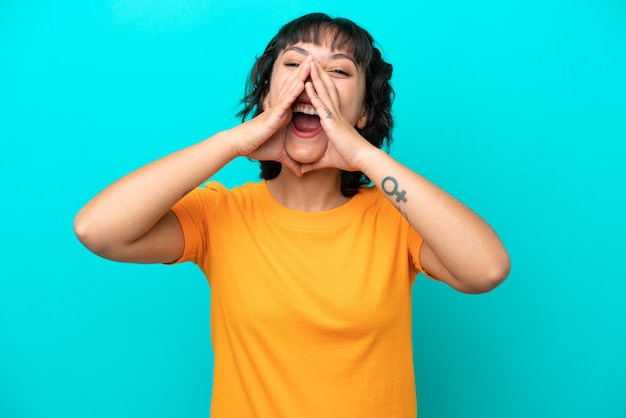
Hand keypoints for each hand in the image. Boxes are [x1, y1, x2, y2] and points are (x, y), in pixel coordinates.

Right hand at [231, 56, 314, 175]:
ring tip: (311, 61)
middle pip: (297, 87)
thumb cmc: (258, 147)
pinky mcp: (273, 115)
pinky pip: (286, 101)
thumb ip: (292, 162)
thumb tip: (300, 172)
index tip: (320, 76)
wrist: (241, 146)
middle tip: (316, 59)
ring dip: (302, 75)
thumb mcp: (281, 156)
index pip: (300, 97)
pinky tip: (302, 81)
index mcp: (286, 115)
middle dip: (307, 73)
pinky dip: (294, 91)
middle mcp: (283, 109)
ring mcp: (278, 110)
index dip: (309, 85)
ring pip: (292, 89)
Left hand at [300, 60, 376, 173]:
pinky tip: (307, 83)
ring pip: (323, 92)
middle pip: (325, 89)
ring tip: (308, 64)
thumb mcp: (327, 161)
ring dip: (315, 77)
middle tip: (310, 60)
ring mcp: (334, 117)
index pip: (325, 98)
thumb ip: (313, 164)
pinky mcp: (332, 123)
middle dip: (317, 74)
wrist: (363, 160)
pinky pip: (321, 105)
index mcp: (335, 120)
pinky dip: (313, 94)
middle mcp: (334, 114)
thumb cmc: (350, 159)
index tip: (313, 74)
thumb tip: (302, 171)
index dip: (319, 85)